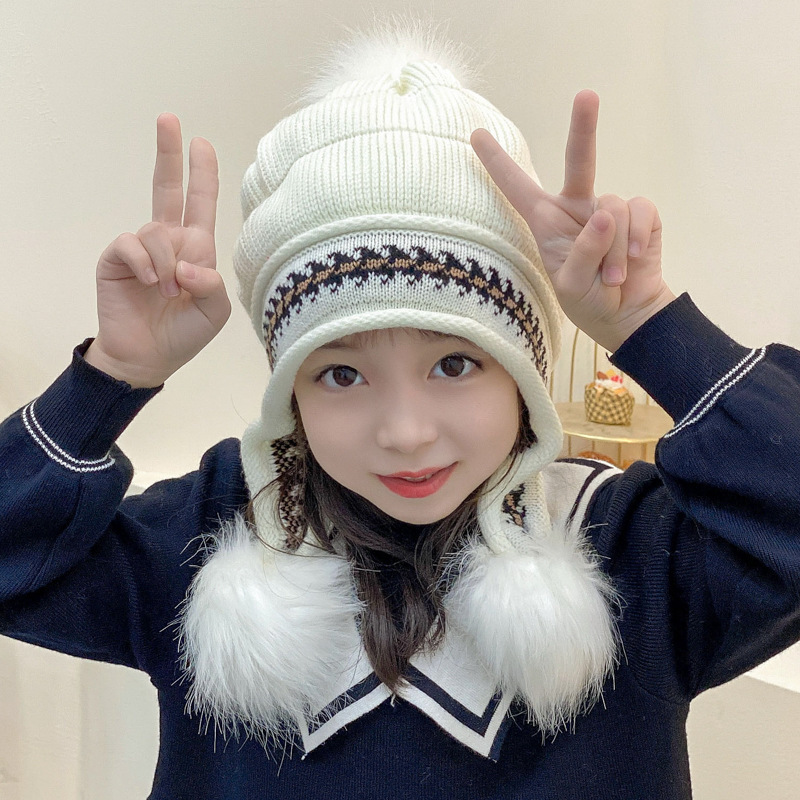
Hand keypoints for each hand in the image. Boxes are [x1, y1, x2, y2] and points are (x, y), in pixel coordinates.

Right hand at [84, 114, 229, 386]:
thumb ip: (211, 284)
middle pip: (168, 189)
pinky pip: (131, 243)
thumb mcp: (214, 312)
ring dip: (166, 262)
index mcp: (196, 250)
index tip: (202, 143)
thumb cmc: (184, 335)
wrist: (146, 356)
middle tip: (168, 119)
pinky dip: (144, 263)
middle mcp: (169, 242)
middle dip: (169, 154)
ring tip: (167, 292)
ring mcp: (141, 249)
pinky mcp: (116, 258)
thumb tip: (185, 263)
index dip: (202, 174)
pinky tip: (150, 283)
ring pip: (156, 230)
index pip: (200, 204)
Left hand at [471, 90, 674, 351]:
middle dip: (584, 127)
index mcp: (546, 222)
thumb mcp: (571, 286)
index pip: (517, 189)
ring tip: (611, 277)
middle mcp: (575, 207)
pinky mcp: (639, 214)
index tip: (475, 135)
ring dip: (615, 249)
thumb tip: (605, 212)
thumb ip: (583, 251)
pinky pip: (640, 211)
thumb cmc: (587, 300)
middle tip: (587, 95)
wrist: (626, 314)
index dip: (497, 164)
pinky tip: (634, 260)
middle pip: (578, 161)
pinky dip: (638, 239)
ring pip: (613, 208)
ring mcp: (608, 208)